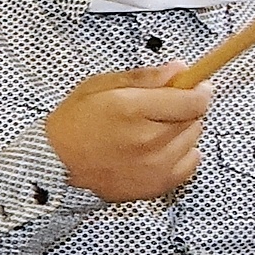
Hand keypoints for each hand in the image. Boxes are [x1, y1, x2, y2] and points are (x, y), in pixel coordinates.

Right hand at [45, 66, 208, 202]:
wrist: (55, 164)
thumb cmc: (74, 123)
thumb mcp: (99, 86)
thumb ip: (144, 77)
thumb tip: (180, 69)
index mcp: (132, 109)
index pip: (193, 101)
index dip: (199, 91)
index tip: (197, 87)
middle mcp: (148, 139)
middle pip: (195, 119)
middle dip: (183, 110)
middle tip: (161, 110)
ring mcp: (154, 166)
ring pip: (193, 140)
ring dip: (181, 132)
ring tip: (153, 132)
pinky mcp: (156, 185)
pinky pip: (190, 164)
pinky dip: (181, 154)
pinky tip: (159, 151)